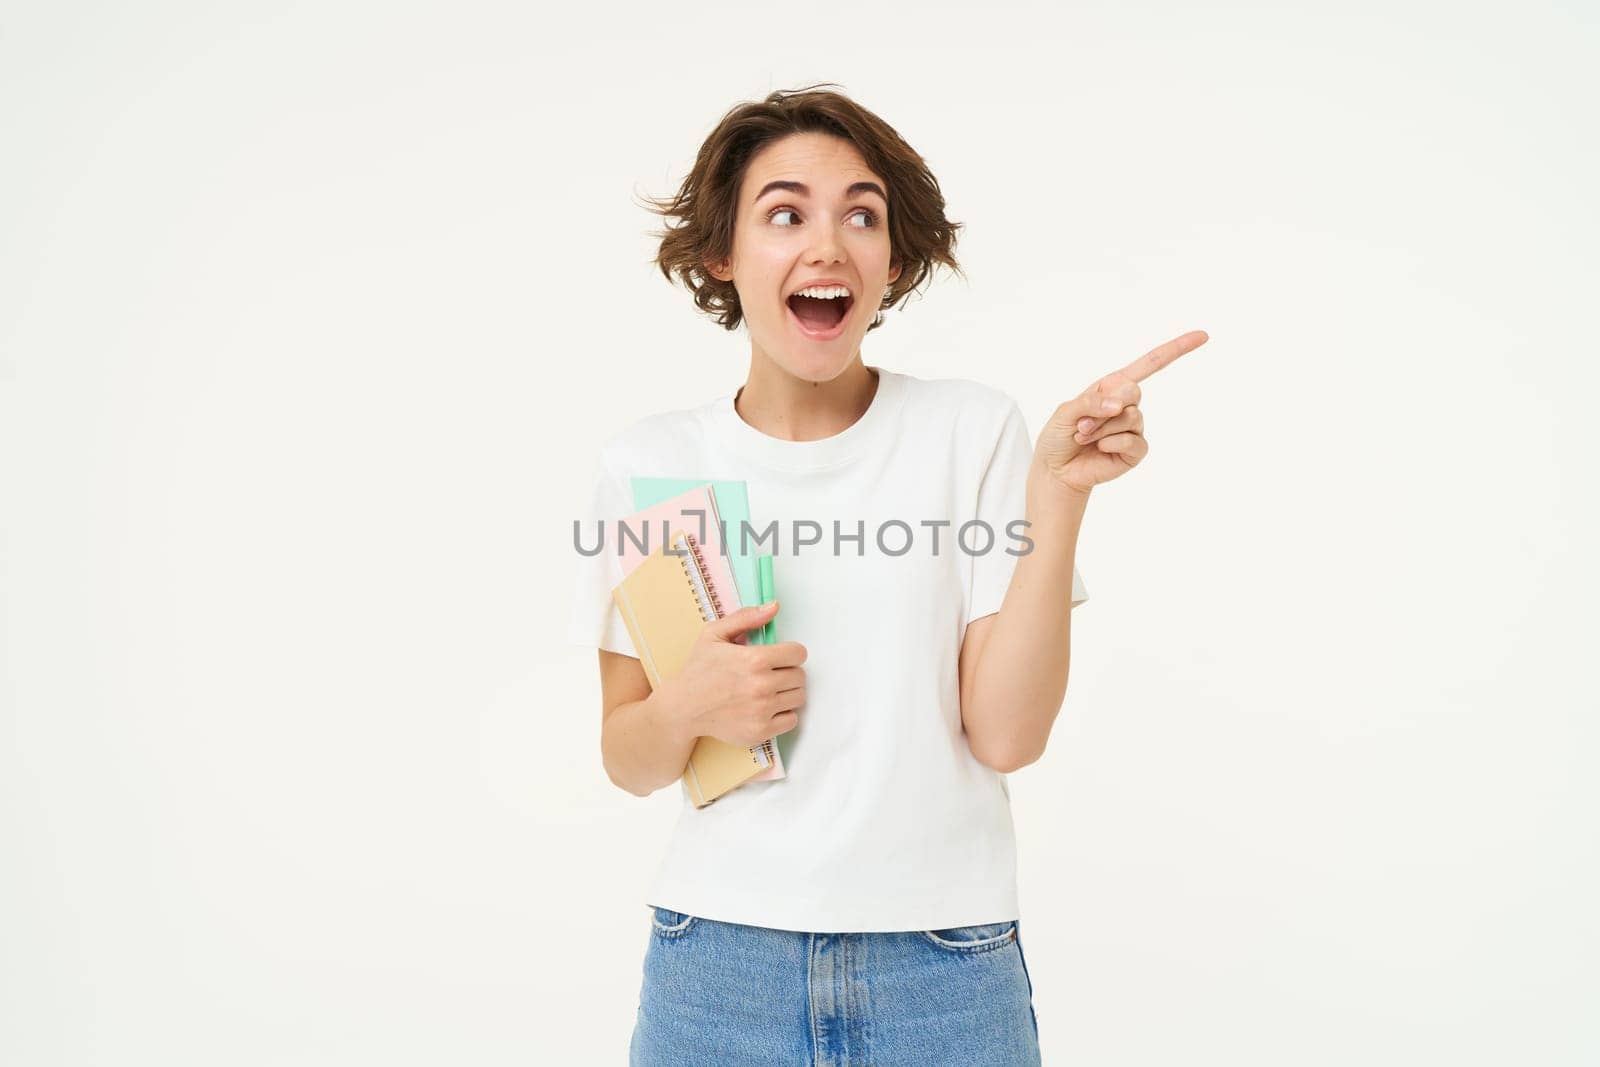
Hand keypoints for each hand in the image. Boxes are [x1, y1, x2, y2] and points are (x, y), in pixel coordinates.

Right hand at [661, 599, 807, 748]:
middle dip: (788, 672)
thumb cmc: (699, 670)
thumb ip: (746, 617)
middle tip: (770, 674)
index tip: (779, 657)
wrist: (683, 708)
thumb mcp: (714, 634)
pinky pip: (791, 720)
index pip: (798, 653)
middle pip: (800, 676)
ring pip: (798, 698)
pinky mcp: (761, 731)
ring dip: (787, 693)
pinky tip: (765, 708)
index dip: (790, 653)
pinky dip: (782, 714)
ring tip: (767, 690)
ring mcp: (762, 711)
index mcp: (754, 659)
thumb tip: (774, 606)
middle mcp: (761, 686)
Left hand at [1034, 330, 1208, 496]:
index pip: (1149, 364)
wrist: (1056, 470)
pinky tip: (1100, 449)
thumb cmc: (1058, 437)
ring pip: (1131, 418)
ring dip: (1102, 429)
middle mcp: (1127, 404)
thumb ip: (1090, 402)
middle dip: (1104, 409)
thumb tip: (1121, 405)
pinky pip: (1133, 442)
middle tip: (1082, 425)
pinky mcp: (1136, 451)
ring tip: (1085, 438)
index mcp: (1112, 386)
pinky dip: (1112, 444)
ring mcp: (1134, 428)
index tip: (1202, 336)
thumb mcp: (1065, 412)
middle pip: (1134, 392)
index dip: (1176, 349)